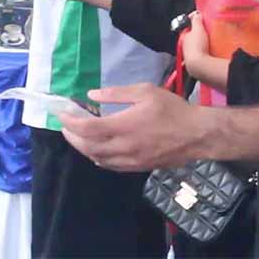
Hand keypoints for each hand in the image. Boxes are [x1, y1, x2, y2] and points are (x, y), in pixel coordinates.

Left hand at [58, 83, 212, 171]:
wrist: (196, 134)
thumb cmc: (172, 109)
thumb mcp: (145, 91)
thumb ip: (116, 94)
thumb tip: (92, 95)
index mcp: (123, 126)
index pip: (87, 128)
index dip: (70, 121)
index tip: (61, 112)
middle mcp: (122, 147)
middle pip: (87, 147)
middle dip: (72, 136)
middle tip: (65, 125)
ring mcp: (130, 160)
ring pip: (97, 159)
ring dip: (83, 148)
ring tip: (77, 136)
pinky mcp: (137, 167)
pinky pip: (110, 166)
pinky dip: (98, 158)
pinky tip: (97, 150)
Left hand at [182, 11, 208, 71]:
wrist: (199, 65)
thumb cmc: (197, 46)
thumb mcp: (198, 29)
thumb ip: (196, 20)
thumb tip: (196, 14)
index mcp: (183, 37)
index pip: (187, 26)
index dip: (194, 20)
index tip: (201, 17)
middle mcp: (184, 46)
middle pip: (192, 36)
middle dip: (198, 32)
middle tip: (207, 29)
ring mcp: (189, 56)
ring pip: (195, 45)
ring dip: (201, 42)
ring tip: (210, 39)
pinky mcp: (195, 63)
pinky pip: (200, 53)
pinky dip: (204, 50)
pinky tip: (209, 50)